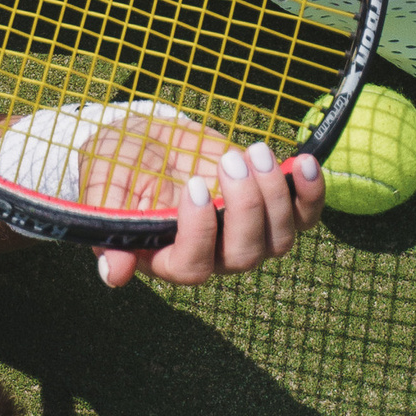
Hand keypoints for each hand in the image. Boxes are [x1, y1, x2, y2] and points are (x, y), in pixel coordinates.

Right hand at [94, 132, 324, 290]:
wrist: (147, 141)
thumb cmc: (120, 166)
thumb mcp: (104, 189)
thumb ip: (109, 226)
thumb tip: (115, 275)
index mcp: (167, 259)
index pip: (193, 266)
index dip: (200, 231)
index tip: (194, 185)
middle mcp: (212, 257)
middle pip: (244, 255)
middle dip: (245, 207)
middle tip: (230, 161)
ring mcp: (247, 236)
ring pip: (278, 239)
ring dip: (274, 195)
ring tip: (255, 152)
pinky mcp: (271, 211)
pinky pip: (303, 216)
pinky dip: (310, 193)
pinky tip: (304, 164)